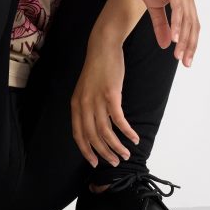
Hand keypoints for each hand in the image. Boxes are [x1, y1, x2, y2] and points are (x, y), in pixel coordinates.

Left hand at [71, 32, 139, 168]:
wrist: (102, 47)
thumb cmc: (97, 68)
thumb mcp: (86, 90)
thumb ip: (88, 107)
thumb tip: (96, 126)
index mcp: (76, 104)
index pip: (78, 134)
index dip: (86, 150)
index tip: (94, 162)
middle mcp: (84, 104)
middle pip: (92, 136)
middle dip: (104, 153)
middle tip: (114, 162)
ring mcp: (97, 100)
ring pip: (106, 131)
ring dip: (116, 146)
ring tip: (125, 154)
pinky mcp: (111, 95)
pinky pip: (119, 120)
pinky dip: (127, 131)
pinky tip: (133, 138)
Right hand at [130, 0, 199, 67]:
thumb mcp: (153, 5)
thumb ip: (161, 24)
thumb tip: (166, 44)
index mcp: (185, 0)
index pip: (191, 27)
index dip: (190, 44)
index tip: (185, 61)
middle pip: (193, 26)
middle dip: (190, 46)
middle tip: (185, 63)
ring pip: (187, 21)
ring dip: (184, 39)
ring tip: (178, 56)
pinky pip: (178, 9)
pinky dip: (177, 24)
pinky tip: (175, 38)